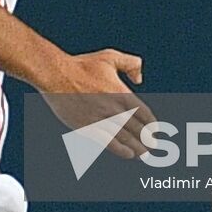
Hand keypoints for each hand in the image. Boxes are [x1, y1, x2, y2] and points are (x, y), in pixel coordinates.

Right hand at [40, 48, 156, 158]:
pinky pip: (107, 142)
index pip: (143, 112)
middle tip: (153, 147)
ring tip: (144, 154)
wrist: (56, 74)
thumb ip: (131, 64)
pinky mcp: (86, 126)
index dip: (151, 124)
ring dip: (136, 147)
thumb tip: (139, 79)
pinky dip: (119, 149)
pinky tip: (128, 154)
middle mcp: (112, 107)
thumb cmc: (82, 65)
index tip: (155, 131)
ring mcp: (99, 118)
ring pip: (123, 137)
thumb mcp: (110, 57)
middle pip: (135, 128)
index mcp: (121, 92)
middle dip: (146, 139)